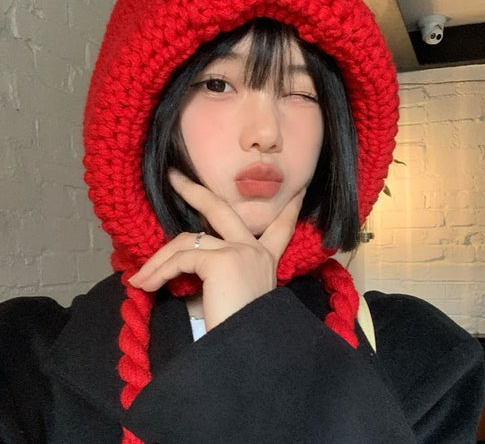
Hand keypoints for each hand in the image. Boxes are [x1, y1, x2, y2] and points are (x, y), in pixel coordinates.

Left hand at [129, 170, 304, 330]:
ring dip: (159, 259)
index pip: (281, 229)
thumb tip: (182, 278)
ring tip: (139, 278)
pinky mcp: (222, 260)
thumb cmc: (238, 332)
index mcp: (265, 260)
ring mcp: (240, 251)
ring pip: (188, 240)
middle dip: (194, 190)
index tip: (298, 192)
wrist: (247, 354)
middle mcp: (256, 250)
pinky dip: (159, 272)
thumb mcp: (230, 299)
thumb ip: (215, 280)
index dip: (289, 210)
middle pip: (221, 210)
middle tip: (174, 176)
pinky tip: (146, 285)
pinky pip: (181, 259)